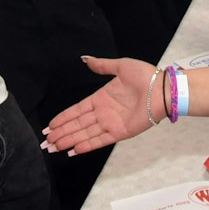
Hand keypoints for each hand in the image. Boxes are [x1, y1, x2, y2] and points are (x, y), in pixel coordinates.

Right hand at [41, 56, 156, 153]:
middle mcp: (103, 112)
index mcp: (101, 97)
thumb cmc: (145, 76)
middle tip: (46, 141)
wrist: (162, 89)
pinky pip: (99, 140)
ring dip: (69, 140)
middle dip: (61, 133)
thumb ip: (102, 65)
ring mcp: (110, 123)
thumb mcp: (121, 66)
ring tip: (54, 147)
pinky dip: (86, 145)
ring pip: (84, 134)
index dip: (63, 117)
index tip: (50, 125)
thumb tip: (85, 59)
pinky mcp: (119, 133)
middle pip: (77, 124)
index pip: (77, 110)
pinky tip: (73, 150)